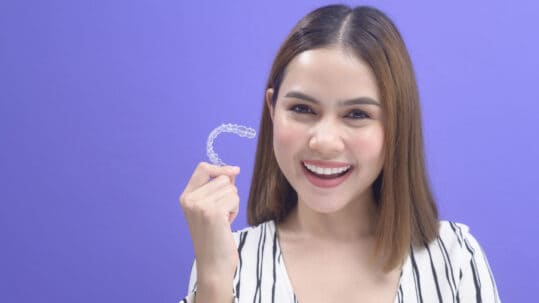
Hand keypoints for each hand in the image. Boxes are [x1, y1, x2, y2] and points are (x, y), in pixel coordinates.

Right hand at [179, 162, 240, 279]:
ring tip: (223, 220)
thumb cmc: (215, 237)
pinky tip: (226, 224)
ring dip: (233, 203)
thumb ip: (217, 188)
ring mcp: (200, 205)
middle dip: (229, 193)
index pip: (203, 168)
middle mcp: (190, 200)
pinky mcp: (213, 212)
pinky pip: (234, 198)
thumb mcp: (210, 208)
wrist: (213, 264)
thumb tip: (233, 170)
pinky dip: (235, 211)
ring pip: (230, 188)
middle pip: (222, 178)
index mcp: (185, 197)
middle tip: (221, 214)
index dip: (220, 167)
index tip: (234, 171)